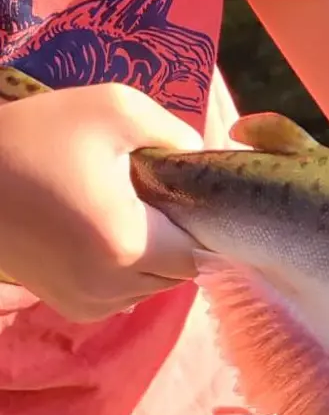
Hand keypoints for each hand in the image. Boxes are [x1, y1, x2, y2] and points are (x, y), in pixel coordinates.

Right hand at [0, 82, 203, 319]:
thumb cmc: (35, 136)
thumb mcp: (112, 108)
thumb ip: (175, 133)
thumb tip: (206, 159)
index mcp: (129, 246)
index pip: (202, 252)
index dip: (202, 223)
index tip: (180, 193)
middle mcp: (112, 288)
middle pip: (180, 272)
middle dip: (177, 237)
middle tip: (148, 197)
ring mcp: (90, 303)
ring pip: (154, 284)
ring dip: (152, 254)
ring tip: (121, 212)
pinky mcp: (72, 307)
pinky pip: (125, 293)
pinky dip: (126, 269)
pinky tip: (102, 233)